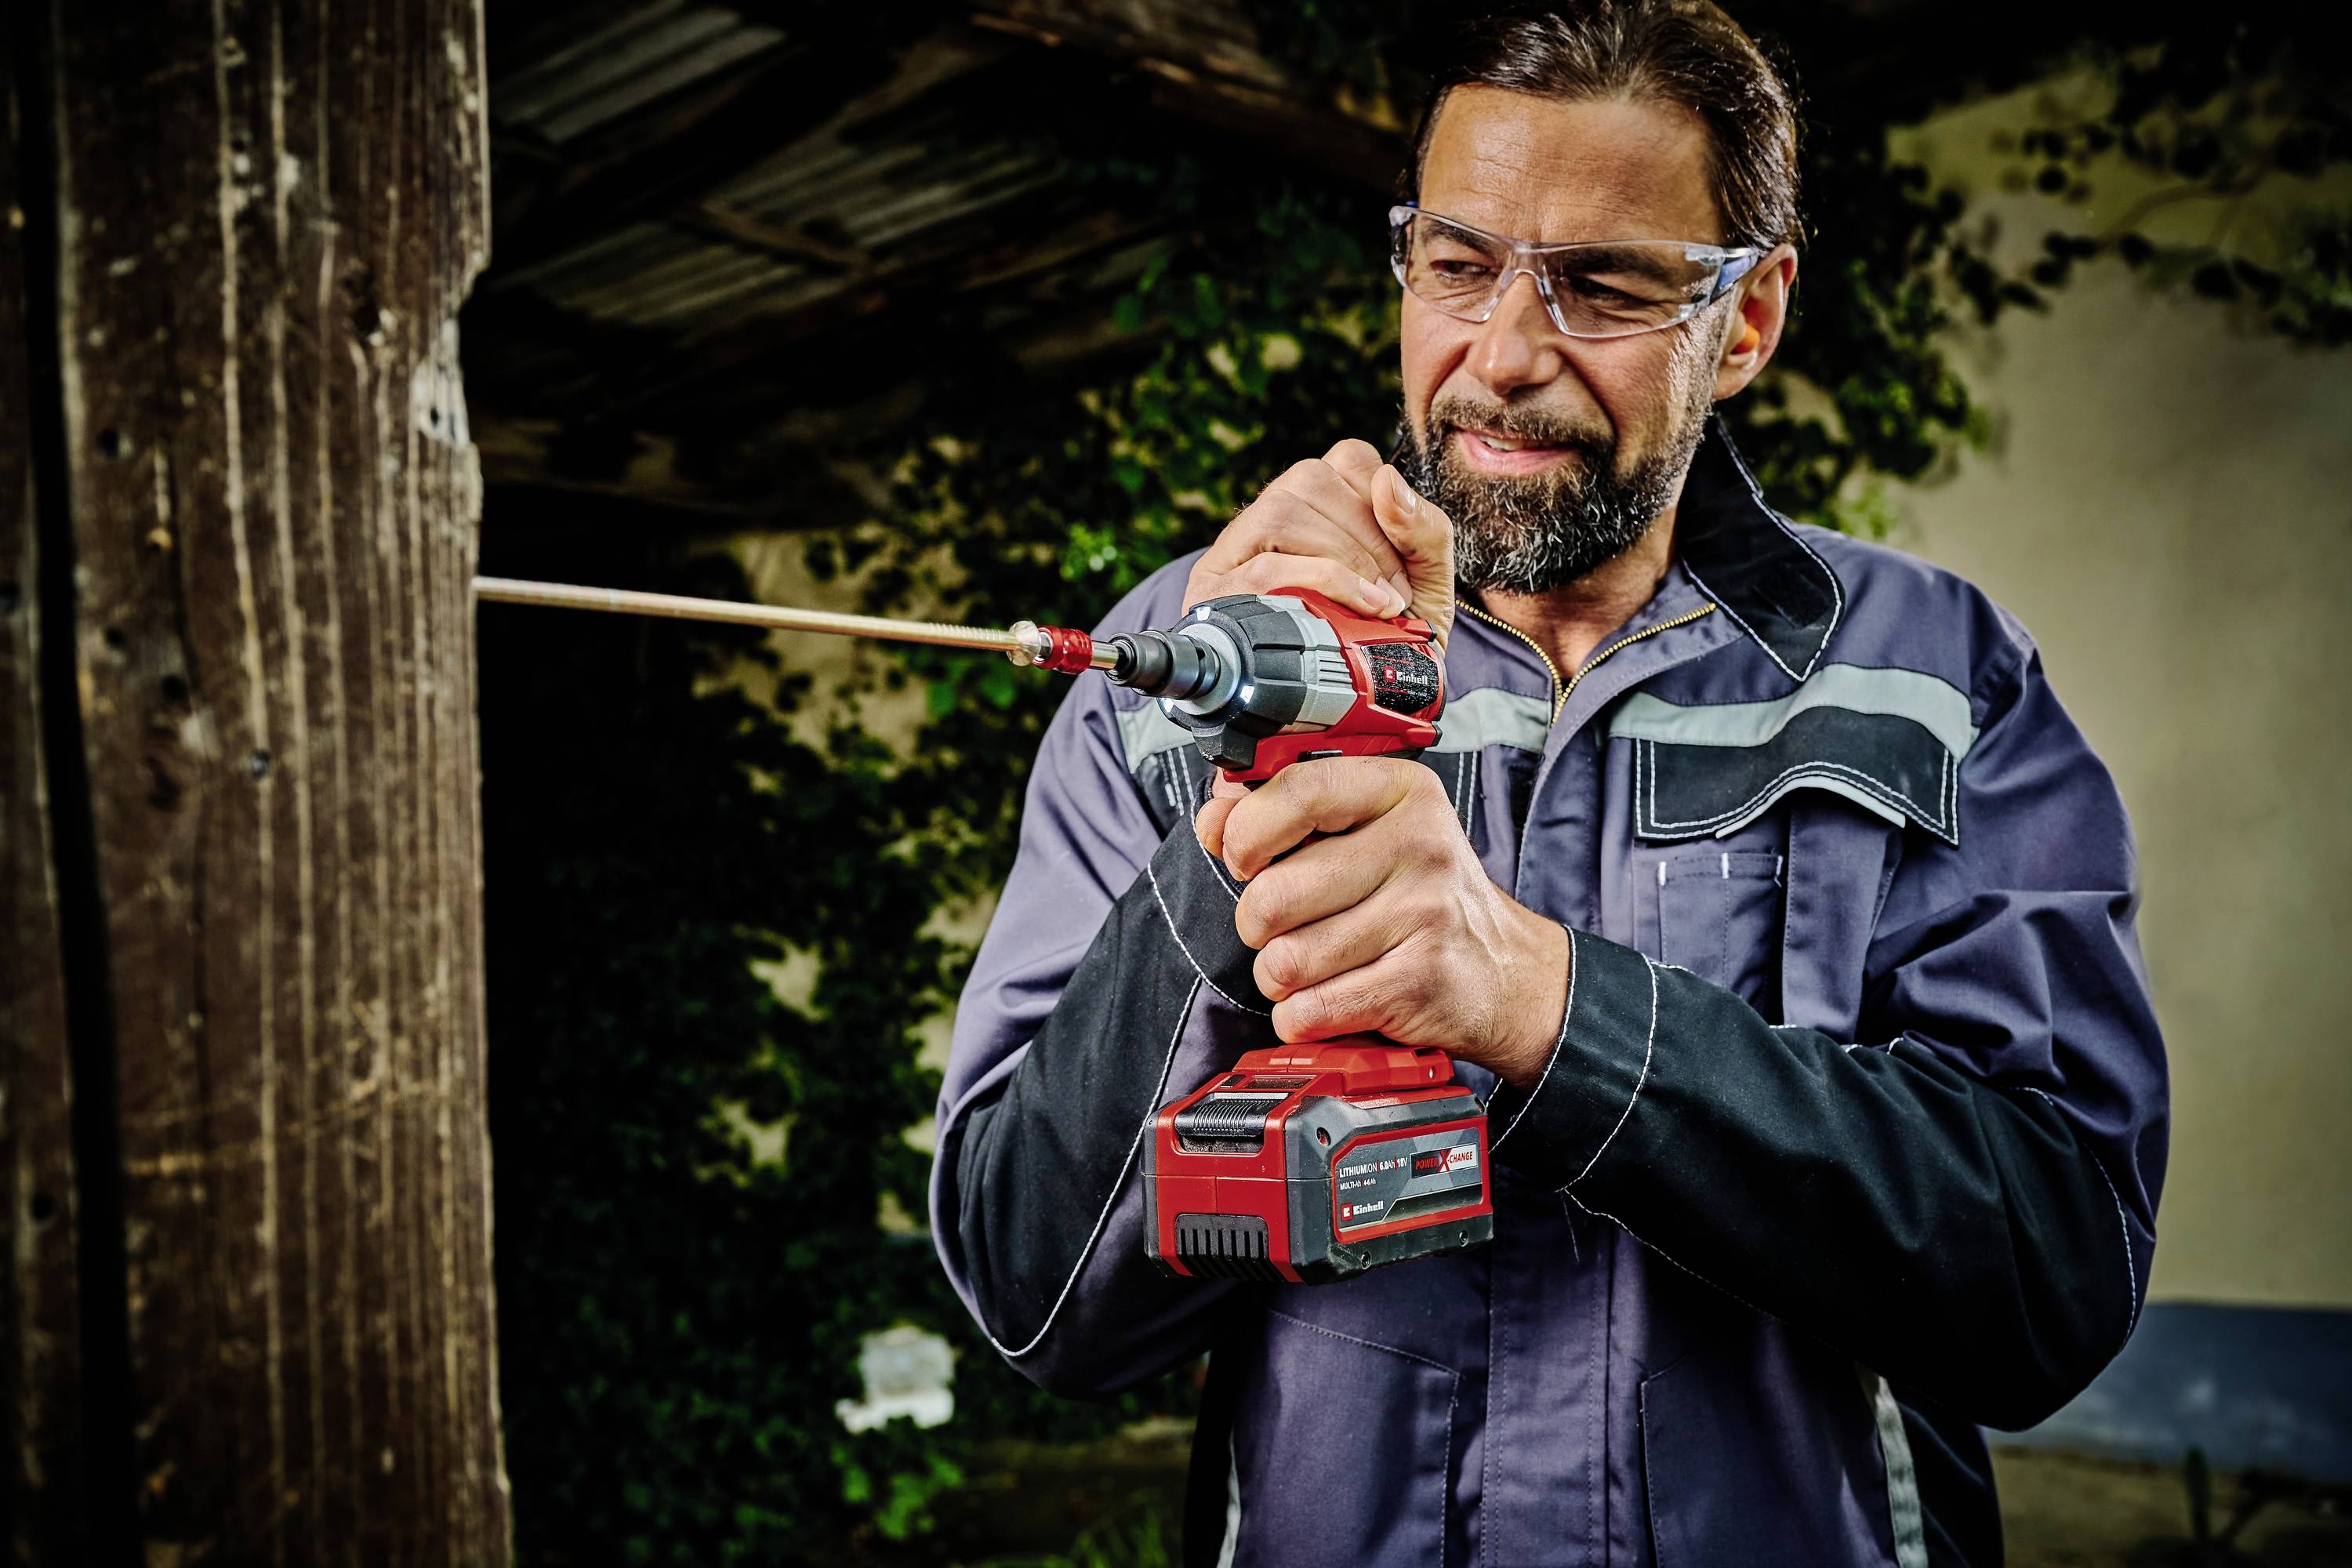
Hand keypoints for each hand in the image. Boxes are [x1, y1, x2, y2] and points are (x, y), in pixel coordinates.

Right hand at [1183, 439, 1456, 648]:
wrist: (1352, 724)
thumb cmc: (1382, 650)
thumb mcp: (1425, 589)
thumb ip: (1425, 530)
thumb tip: (1388, 480)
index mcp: (1315, 509)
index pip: (1346, 460)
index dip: (1382, 502)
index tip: (1403, 562)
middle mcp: (1267, 523)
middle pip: (1310, 480)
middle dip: (1367, 538)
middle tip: (1395, 595)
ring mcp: (1233, 557)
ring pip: (1281, 514)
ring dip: (1345, 559)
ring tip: (1377, 607)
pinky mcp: (1216, 598)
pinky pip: (1266, 568)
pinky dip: (1326, 582)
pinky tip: (1360, 612)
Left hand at [1195, 758, 1567, 1087]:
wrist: (1505, 972)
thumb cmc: (1420, 895)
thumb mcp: (1369, 831)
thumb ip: (1287, 811)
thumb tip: (1216, 812)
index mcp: (1401, 792)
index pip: (1297, 791)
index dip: (1246, 831)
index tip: (1241, 856)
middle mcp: (1419, 846)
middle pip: (1274, 894)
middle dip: (1258, 923)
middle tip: (1286, 925)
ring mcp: (1423, 915)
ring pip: (1285, 960)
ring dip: (1280, 976)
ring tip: (1313, 965)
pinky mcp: (1417, 982)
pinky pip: (1310, 1010)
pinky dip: (1301, 1017)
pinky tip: (1328, 1000)